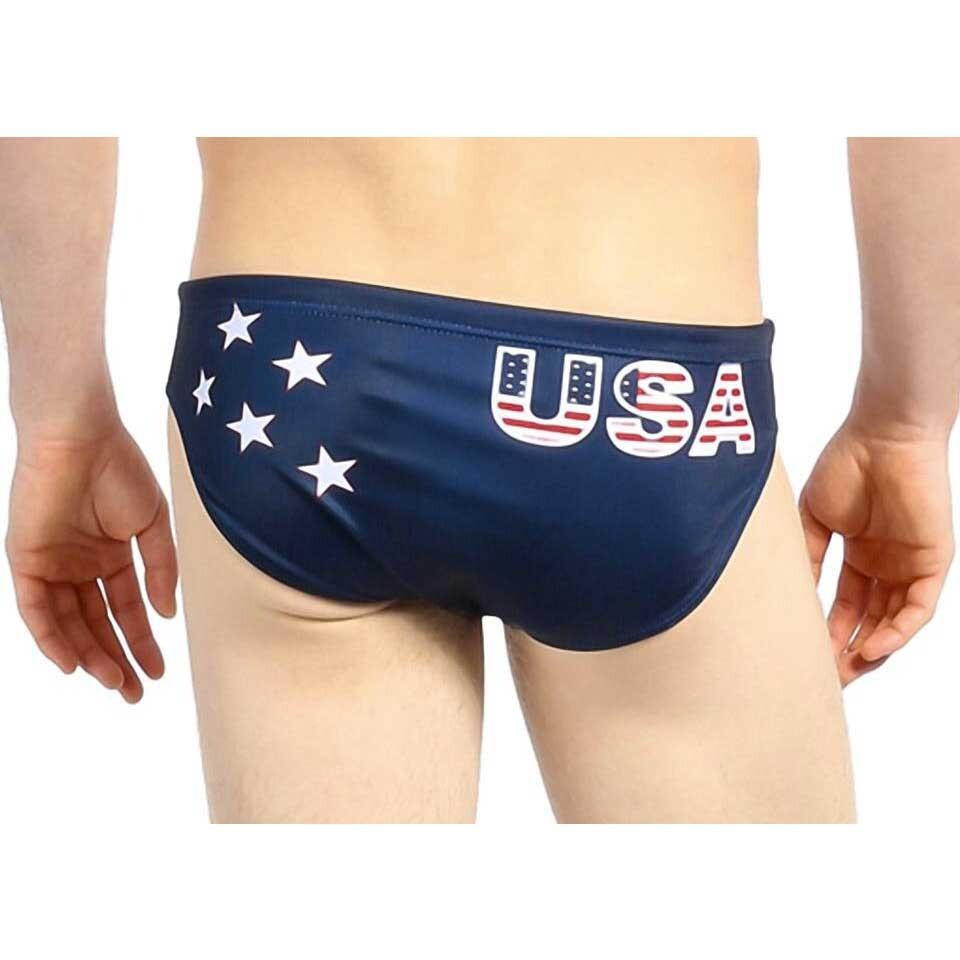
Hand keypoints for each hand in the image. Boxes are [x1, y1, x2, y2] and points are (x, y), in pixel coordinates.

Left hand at [6, 422, 177, 701]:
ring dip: (88, 655)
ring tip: (114, 682)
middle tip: (135, 692)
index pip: (124, 609)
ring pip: (66, 624)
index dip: (141, 641)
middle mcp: (78, 565)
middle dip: (116, 659)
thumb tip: (165, 614)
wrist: (81, 436)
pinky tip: (73, 663)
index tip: (159, 671)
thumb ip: (160, 569)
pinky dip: (50, 637)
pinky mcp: (25, 560)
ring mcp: (51, 564)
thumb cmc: (120, 469)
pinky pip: (34, 608)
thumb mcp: (153, 523)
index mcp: (109, 555)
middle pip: (96, 625)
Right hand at [799, 419, 953, 684]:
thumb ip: (806, 559)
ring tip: (844, 673)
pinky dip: (897, 631)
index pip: (845, 606)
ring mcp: (911, 564)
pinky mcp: (934, 561)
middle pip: (870, 621)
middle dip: (848, 651)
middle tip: (825, 679)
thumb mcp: (812, 520)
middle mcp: (887, 565)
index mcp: (859, 555)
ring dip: (871, 650)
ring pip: (895, 622)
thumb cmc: (845, 465)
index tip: (805, 658)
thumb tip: (793, 600)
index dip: (827, 633)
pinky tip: (871, 647)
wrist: (882, 434)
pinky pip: (918, 607)